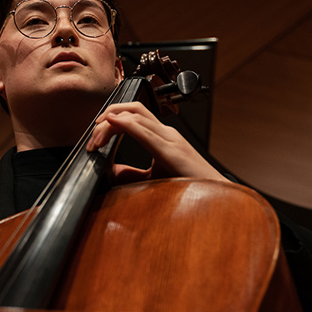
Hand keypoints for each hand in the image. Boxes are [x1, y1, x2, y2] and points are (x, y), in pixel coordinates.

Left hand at [86, 102, 229, 184]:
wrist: (220, 201)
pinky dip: (125, 124)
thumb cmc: (191, 190)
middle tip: (92, 135)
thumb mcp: (153, 179)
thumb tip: (108, 171)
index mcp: (163, 137)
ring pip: (135, 116)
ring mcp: (170, 140)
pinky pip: (145, 131)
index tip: (95, 137)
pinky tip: (112, 123)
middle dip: (108, 115)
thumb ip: (131, 174)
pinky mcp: (171, 152)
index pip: (133, 116)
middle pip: (133, 110)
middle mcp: (167, 134)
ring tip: (96, 137)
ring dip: (110, 123)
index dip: (111, 119)